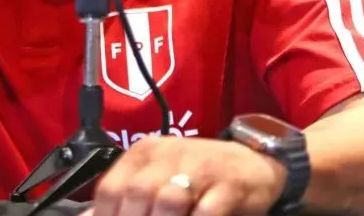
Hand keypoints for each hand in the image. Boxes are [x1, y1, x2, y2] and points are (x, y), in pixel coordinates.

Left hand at [90, 136, 286, 215]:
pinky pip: (206, 212)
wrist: (252, 163)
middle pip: (137, 194)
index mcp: (145, 152)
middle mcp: (169, 154)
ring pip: (168, 200)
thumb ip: (126, 195)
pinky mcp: (228, 185)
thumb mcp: (158, 176)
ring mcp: (200, 167)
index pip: (111, 188)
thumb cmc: (199, 175)